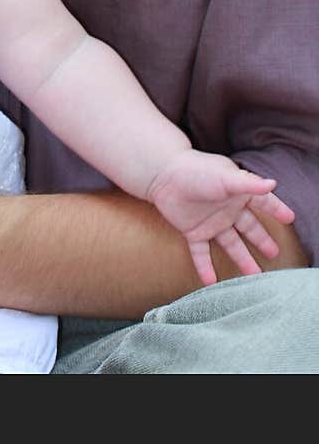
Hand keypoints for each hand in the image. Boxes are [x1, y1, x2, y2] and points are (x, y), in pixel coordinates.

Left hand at [146, 150, 295, 285]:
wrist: (163, 174)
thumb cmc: (197, 170)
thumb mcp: (226, 177)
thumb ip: (249, 184)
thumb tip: (273, 184)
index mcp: (237, 193)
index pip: (262, 203)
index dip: (276, 209)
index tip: (289, 218)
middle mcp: (226, 209)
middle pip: (249, 228)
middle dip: (261, 240)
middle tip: (275, 253)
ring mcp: (210, 222)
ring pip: (231, 244)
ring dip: (242, 259)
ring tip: (254, 275)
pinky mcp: (192, 231)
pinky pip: (201, 253)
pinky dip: (205, 267)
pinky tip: (211, 282)